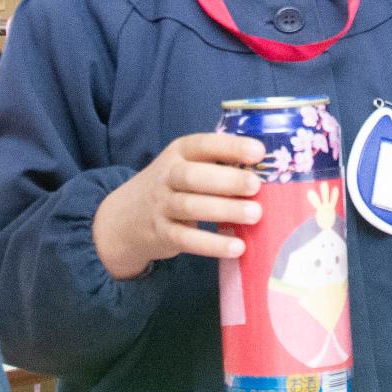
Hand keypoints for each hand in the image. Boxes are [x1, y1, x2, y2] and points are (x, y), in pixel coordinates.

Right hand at [94, 134, 263, 280]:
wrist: (125, 217)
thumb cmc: (172, 187)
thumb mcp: (185, 166)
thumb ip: (216, 165)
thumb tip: (266, 169)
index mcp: (179, 153)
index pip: (203, 144)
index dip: (231, 147)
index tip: (259, 152)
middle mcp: (168, 176)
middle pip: (194, 176)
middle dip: (227, 180)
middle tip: (256, 186)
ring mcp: (162, 206)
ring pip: (191, 207)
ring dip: (224, 210)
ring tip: (255, 215)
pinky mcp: (162, 234)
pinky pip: (187, 239)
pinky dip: (213, 244)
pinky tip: (237, 247)